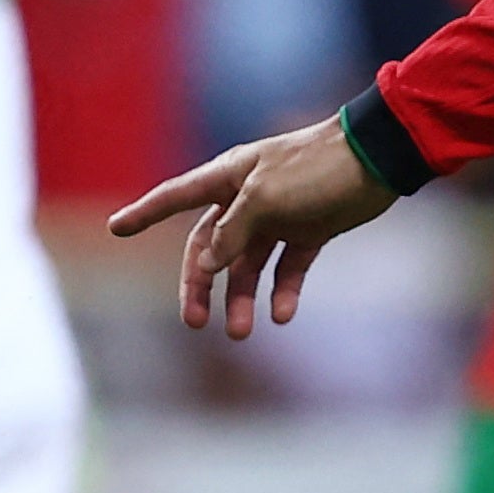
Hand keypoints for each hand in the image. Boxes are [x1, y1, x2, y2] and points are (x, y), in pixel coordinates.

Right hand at [112, 114, 391, 340]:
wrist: (377, 160)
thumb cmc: (314, 169)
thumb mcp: (264, 198)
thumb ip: (231, 230)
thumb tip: (207, 264)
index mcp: (227, 178)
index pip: (175, 197)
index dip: (144, 213)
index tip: (116, 229)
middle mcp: (246, 199)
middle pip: (210, 247)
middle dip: (199, 285)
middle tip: (195, 323)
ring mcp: (278, 217)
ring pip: (247, 265)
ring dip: (240, 298)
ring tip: (240, 332)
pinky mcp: (309, 232)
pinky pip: (287, 268)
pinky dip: (283, 292)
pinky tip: (282, 315)